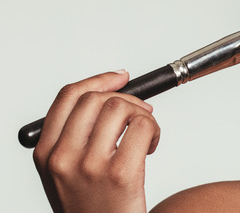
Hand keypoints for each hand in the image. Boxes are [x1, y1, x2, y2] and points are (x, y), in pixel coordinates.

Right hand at [33, 70, 160, 212]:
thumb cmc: (93, 206)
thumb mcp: (66, 171)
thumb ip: (75, 137)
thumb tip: (109, 97)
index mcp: (46, 153)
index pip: (68, 97)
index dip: (99, 80)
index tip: (119, 77)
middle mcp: (64, 157)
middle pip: (96, 98)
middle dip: (126, 98)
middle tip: (140, 113)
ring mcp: (90, 166)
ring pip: (121, 108)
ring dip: (143, 115)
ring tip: (146, 134)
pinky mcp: (120, 173)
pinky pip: (143, 127)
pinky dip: (155, 130)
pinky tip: (152, 147)